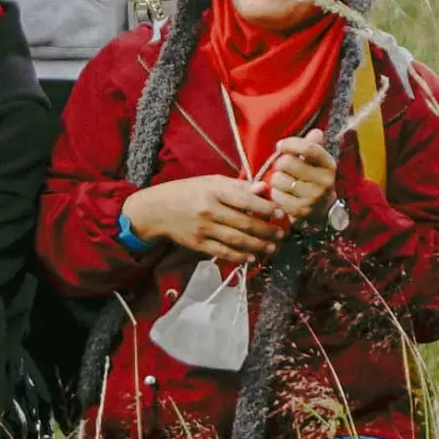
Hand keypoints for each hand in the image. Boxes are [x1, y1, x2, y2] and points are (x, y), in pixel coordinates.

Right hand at [126, 174, 287, 265]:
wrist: (157, 209)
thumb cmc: (189, 191)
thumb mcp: (212, 182)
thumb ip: (238, 186)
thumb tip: (264, 189)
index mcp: (214, 190)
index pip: (246, 200)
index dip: (266, 208)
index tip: (280, 213)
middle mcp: (209, 210)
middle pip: (245, 223)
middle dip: (266, 230)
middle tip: (281, 233)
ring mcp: (203, 229)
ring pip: (237, 240)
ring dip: (258, 245)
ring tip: (272, 247)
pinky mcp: (198, 244)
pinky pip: (223, 252)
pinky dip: (240, 256)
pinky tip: (252, 257)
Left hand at [259, 131, 338, 225]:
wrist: (322, 210)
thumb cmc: (314, 179)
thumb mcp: (317, 162)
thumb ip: (313, 146)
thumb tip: (316, 132)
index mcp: (329, 165)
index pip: (309, 148)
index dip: (290, 143)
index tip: (280, 145)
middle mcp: (324, 181)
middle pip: (287, 163)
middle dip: (279, 163)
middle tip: (282, 168)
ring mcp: (313, 197)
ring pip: (279, 179)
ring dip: (276, 179)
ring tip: (283, 182)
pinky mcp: (301, 210)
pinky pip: (276, 195)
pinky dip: (275, 193)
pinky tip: (283, 194)